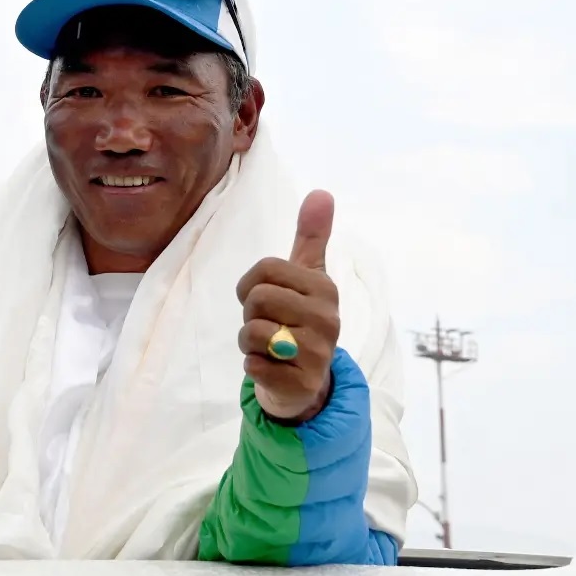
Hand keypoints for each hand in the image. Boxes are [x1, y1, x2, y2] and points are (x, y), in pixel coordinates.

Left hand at [236, 190, 340, 422]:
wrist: (305, 382)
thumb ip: (312, 237)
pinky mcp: (301, 383)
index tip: (260, 297)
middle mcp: (327, 319)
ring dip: (249, 342)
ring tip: (269, 347)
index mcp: (324, 288)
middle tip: (267, 325)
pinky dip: (252, 366)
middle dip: (250, 314)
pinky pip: (253, 365)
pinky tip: (271, 367)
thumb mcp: (307, 277)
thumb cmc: (298, 321)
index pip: (266, 269)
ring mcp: (317, 353)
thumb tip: (321, 192)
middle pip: (257, 299)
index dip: (250, 284)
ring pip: (252, 332)